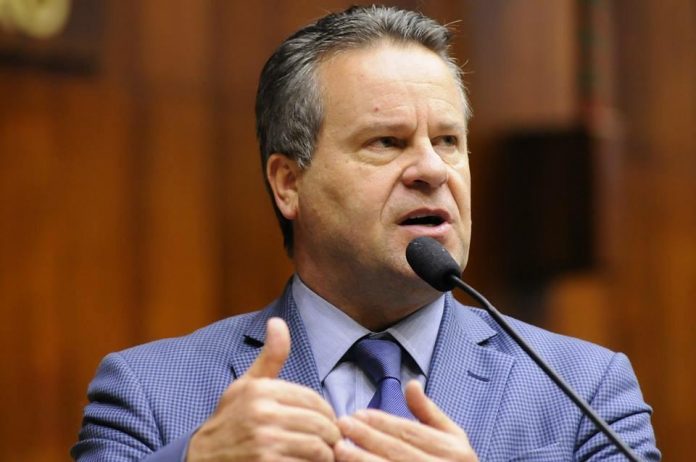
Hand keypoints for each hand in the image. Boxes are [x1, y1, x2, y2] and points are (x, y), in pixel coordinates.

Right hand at [187, 317, 340, 460]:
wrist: (201, 458)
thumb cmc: (230, 419)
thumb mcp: (246, 385)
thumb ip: (270, 357)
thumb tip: (277, 321)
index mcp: (261, 390)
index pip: (314, 400)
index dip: (328, 413)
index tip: (327, 422)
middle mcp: (262, 414)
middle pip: (320, 424)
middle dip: (331, 435)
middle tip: (331, 441)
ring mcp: (265, 442)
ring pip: (318, 448)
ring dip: (326, 454)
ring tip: (324, 454)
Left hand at [334, 381, 477, 461]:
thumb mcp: (452, 438)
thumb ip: (429, 413)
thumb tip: (411, 383)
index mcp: (454, 451)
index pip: (410, 432)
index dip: (382, 422)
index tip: (357, 413)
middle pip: (397, 451)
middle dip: (367, 437)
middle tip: (341, 424)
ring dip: (362, 460)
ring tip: (339, 448)